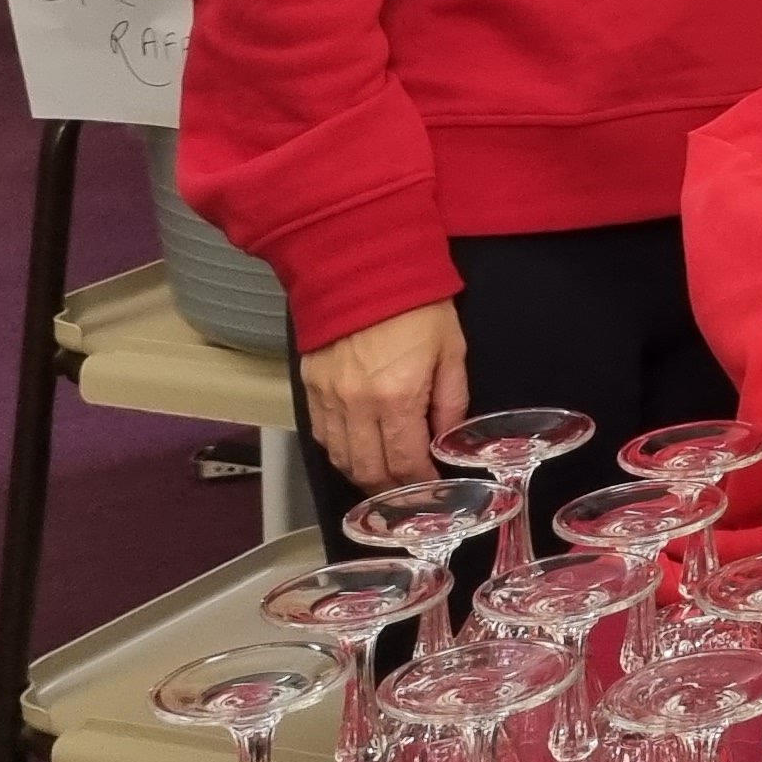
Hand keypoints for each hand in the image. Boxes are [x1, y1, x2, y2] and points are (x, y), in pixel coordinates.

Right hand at [301, 301, 467, 488]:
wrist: (363, 266)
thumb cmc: (417, 305)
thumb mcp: (451, 350)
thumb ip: (451, 400)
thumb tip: (447, 438)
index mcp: (397, 397)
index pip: (405, 462)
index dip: (420, 484)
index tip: (433, 491)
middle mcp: (356, 406)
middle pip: (368, 470)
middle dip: (391, 490)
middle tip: (409, 495)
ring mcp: (327, 398)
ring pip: (340, 458)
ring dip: (362, 476)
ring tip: (384, 480)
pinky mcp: (309, 387)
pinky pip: (322, 435)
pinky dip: (340, 452)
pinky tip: (357, 452)